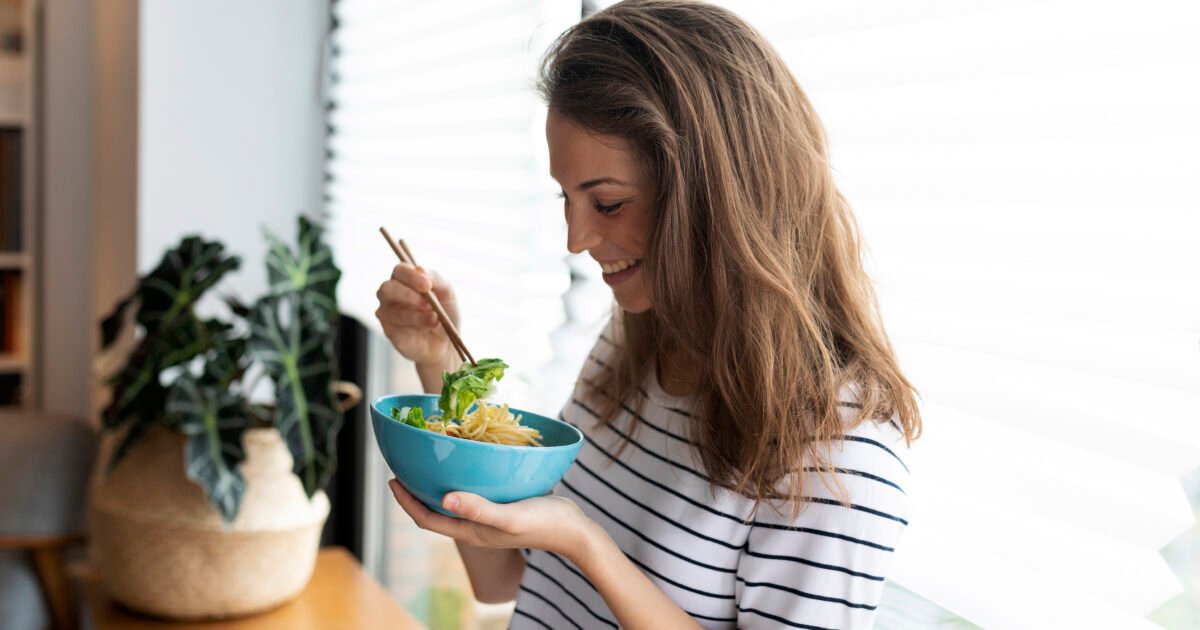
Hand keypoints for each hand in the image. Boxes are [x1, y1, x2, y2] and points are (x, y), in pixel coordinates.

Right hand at [375, 263, 459, 366]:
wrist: (447, 342)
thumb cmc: (445, 313)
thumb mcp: (447, 293)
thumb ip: (436, 279)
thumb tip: (420, 268)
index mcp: (404, 281)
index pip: (399, 271)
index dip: (411, 276)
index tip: (428, 285)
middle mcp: (391, 295)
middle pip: (387, 288)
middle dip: (408, 294)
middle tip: (428, 302)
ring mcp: (388, 313)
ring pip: (392, 309)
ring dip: (416, 313)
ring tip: (435, 318)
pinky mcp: (389, 331)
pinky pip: (395, 326)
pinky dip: (416, 323)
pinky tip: (430, 324)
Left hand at [388, 479, 595, 560]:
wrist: (573, 530)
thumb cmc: (542, 524)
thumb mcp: (509, 516)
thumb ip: (479, 508)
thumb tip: (444, 497)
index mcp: (470, 531)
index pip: (427, 519)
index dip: (406, 502)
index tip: (393, 480)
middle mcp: (474, 526)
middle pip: (434, 512)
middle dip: (415, 492)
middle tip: (404, 466)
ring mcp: (487, 518)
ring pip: (451, 502)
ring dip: (435, 485)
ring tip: (427, 463)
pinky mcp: (500, 508)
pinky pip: (470, 494)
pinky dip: (460, 480)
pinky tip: (465, 463)